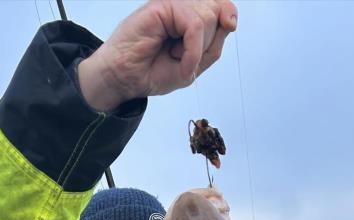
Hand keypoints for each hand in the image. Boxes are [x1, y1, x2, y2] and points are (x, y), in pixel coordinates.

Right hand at [78, 0, 237, 111]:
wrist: (124, 78)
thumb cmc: (152, 72)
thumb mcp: (193, 66)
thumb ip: (214, 45)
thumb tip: (229, 21)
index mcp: (191, 18)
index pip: (222, 7)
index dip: (228, 15)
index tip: (229, 25)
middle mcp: (183, 7)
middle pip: (217, 12)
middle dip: (207, 42)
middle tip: (183, 55)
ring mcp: (173, 5)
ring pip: (208, 17)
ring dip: (196, 48)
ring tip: (174, 55)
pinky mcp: (163, 5)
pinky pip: (194, 25)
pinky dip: (191, 49)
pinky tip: (177, 58)